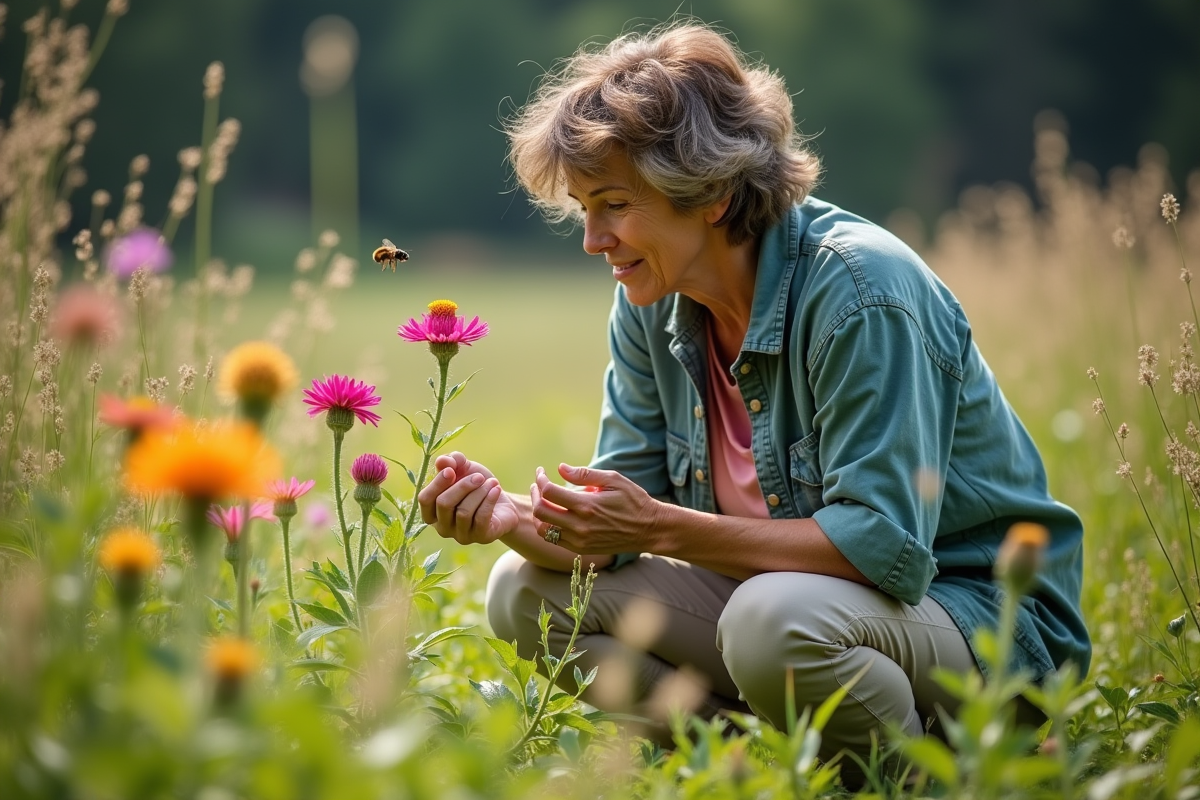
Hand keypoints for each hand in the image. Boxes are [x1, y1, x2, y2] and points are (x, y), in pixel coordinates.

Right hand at [417, 452, 518, 544]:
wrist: (502, 502)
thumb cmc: (477, 486)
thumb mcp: (464, 469)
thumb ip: (452, 462)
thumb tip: (442, 461)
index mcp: (432, 511)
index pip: (425, 499)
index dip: (437, 483)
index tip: (452, 470)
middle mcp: (442, 527)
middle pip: (444, 504)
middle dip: (462, 486)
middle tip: (479, 476)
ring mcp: (461, 535)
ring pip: (463, 511)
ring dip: (479, 492)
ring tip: (492, 483)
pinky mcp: (480, 537)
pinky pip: (481, 517)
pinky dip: (489, 499)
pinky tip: (496, 489)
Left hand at [531, 463, 658, 552]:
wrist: (649, 529)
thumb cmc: (633, 500)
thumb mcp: (613, 480)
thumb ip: (585, 474)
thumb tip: (560, 468)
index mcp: (587, 505)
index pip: (549, 492)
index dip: (540, 479)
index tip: (541, 472)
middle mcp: (580, 526)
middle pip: (541, 511)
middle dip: (534, 494)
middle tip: (537, 485)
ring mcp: (580, 540)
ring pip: (543, 529)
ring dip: (538, 513)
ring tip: (542, 500)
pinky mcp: (581, 549)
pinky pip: (554, 540)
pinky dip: (548, 527)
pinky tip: (554, 515)